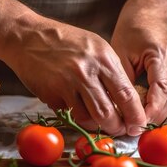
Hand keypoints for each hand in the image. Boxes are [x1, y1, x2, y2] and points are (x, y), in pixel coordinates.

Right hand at [5, 15, 145, 135]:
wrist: (27, 36)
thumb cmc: (65, 41)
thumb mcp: (96, 47)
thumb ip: (111, 71)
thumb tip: (127, 101)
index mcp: (104, 58)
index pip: (127, 94)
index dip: (135, 115)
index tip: (138, 126)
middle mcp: (87, 71)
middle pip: (108, 112)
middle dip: (117, 127)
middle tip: (120, 130)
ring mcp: (67, 83)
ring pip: (88, 118)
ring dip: (96, 125)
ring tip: (99, 122)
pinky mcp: (51, 92)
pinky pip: (68, 113)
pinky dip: (74, 114)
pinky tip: (74, 105)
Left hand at [111, 22, 166, 123]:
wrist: (152, 18)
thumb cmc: (132, 33)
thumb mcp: (120, 53)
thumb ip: (123, 81)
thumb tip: (119, 110)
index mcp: (161, 55)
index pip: (161, 90)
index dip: (150, 111)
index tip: (136, 125)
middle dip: (156, 119)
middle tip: (136, 130)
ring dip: (162, 118)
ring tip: (143, 126)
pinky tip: (151, 116)